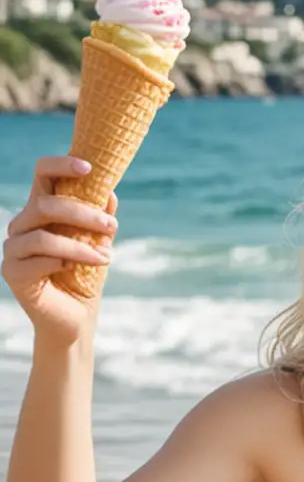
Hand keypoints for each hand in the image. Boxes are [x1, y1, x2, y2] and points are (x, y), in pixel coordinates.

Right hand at [2, 156, 116, 346]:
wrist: (76, 316)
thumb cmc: (85, 274)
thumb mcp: (98, 242)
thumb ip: (101, 217)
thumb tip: (110, 192)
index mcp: (41, 211)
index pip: (42, 175)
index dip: (61, 165)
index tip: (89, 167)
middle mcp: (22, 226)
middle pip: (44, 205)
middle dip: (83, 213)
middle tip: (112, 226)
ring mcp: (14, 250)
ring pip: (42, 236)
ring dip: (80, 245)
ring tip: (106, 257)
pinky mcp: (13, 273)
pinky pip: (36, 261)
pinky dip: (62, 262)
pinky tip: (74, 269)